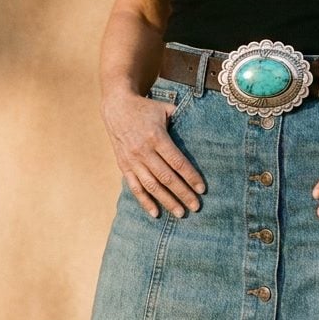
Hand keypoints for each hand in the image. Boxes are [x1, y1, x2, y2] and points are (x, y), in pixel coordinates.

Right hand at [102, 90, 204, 218]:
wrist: (116, 106)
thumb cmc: (146, 108)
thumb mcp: (165, 109)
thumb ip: (182, 120)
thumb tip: (202, 132)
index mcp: (156, 137)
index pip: (177, 162)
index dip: (191, 177)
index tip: (202, 189)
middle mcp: (143, 151)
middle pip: (166, 177)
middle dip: (182, 193)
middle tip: (196, 207)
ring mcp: (132, 160)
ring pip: (151, 186)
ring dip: (166, 201)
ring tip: (180, 213)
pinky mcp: (123, 165)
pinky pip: (134, 187)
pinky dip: (144, 201)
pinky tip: (155, 213)